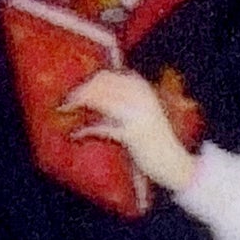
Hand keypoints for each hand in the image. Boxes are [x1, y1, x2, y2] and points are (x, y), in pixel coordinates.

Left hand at [61, 69, 197, 192]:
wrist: (175, 163)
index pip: (107, 76)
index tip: (73, 92)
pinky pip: (102, 128)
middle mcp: (140, 97)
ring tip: (64, 110)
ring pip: (100, 100)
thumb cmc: (154, 140)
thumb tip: (90, 95)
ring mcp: (137, 114)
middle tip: (64, 102)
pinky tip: (76, 134)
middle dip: (79, 91)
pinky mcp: (132, 134)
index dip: (87, 82)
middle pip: (101, 84)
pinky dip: (86, 130)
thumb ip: (122, 100)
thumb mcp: (141, 113)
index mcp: (142, 89)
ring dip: (78, 103)